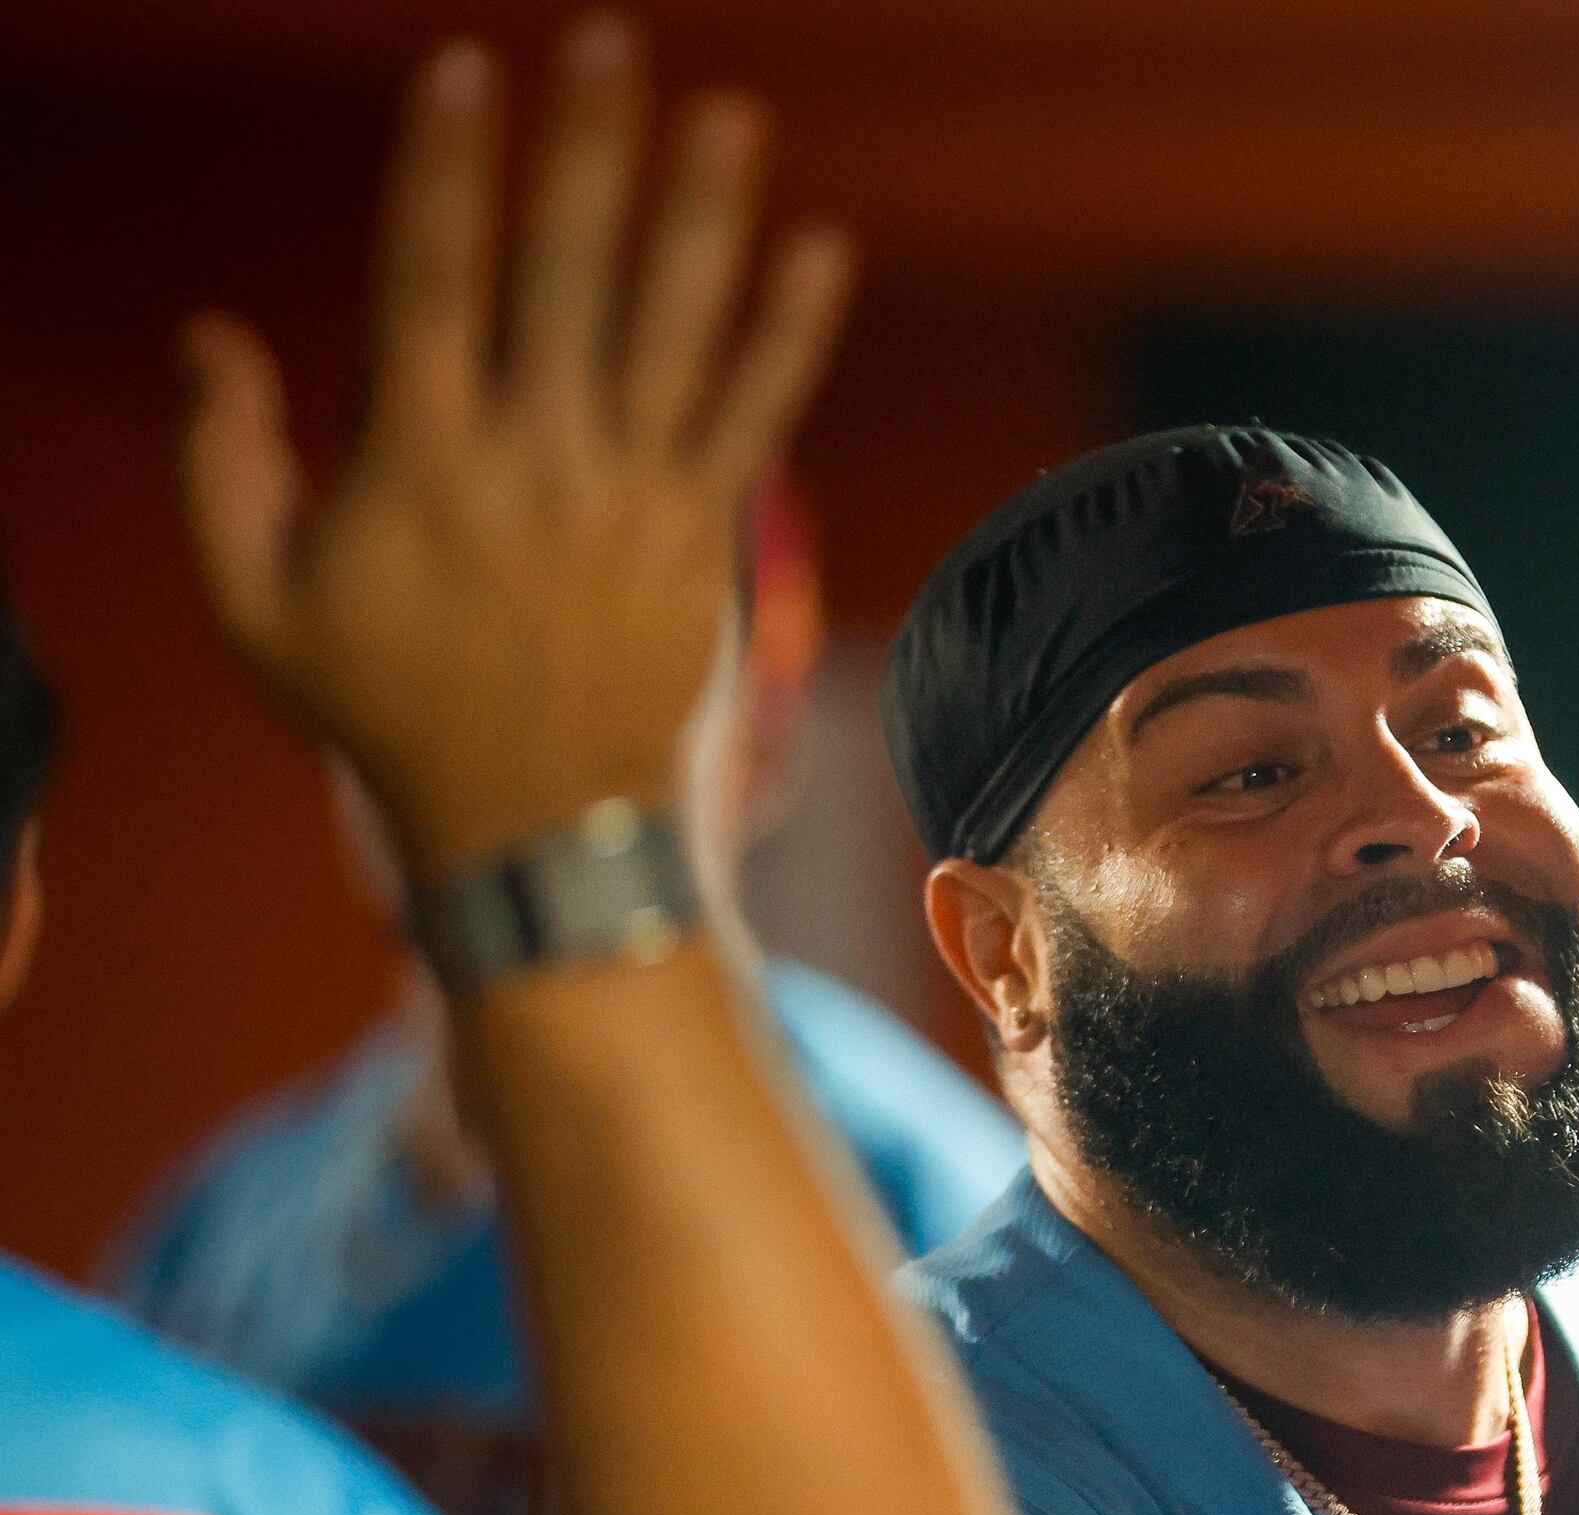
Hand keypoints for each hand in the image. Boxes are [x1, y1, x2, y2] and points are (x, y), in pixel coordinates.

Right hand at [178, 17, 851, 879]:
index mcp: (419, 462)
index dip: (447, 173)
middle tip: (610, 42)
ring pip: (671, 332)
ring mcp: (630, 494)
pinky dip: (788, 339)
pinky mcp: (703, 533)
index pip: (431, 285)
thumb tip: (208, 330)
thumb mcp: (257, 604)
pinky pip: (752, 419)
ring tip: (730, 116)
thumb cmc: (386, 705)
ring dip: (702, 218)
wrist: (532, 823)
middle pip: (566, 279)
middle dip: (586, 154)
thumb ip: (220, 463)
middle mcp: (534, 460)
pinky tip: (822, 252)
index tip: (464, 71)